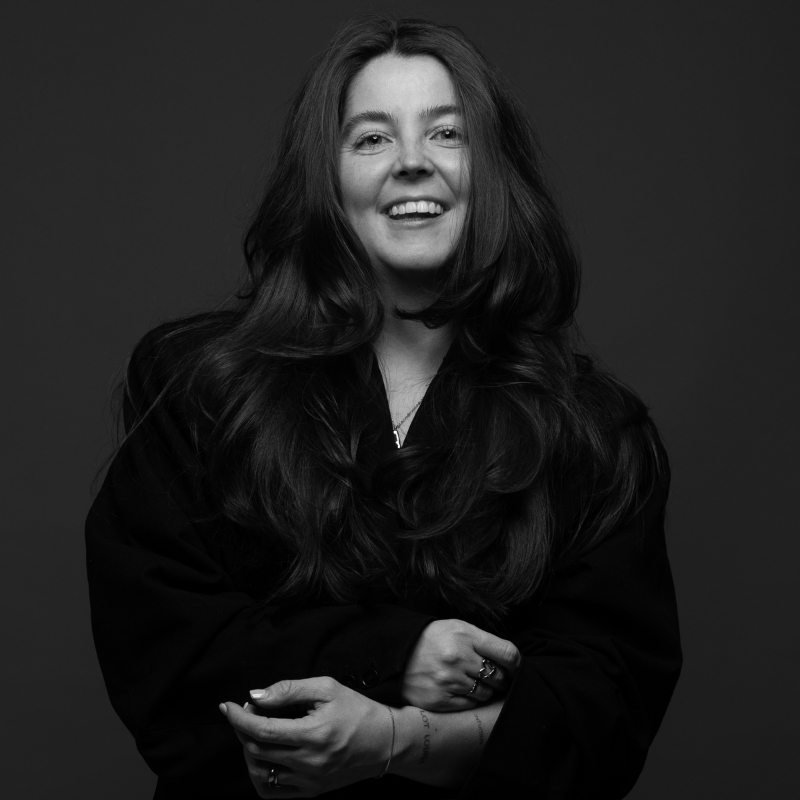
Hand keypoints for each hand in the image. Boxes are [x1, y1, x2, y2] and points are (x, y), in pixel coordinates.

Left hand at [221, 677, 392, 797]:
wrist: (385, 741)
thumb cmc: (357, 709)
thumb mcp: (326, 688)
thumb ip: (289, 690)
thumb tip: (255, 696)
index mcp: (314, 734)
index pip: (262, 730)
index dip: (238, 718)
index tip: (227, 706)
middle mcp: (310, 762)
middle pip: (256, 750)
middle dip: (243, 728)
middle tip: (248, 710)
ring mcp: (309, 781)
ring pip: (259, 771)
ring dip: (248, 749)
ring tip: (258, 730)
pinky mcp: (311, 792)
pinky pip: (272, 790)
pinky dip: (259, 773)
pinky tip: (263, 755)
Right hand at [401, 619, 520, 710]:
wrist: (397, 653)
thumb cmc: (433, 638)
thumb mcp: (458, 628)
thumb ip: (483, 641)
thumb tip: (511, 661)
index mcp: (465, 636)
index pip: (507, 654)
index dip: (516, 664)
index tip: (513, 668)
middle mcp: (458, 658)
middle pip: (498, 677)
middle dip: (499, 677)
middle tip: (489, 674)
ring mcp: (449, 681)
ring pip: (486, 693)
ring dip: (484, 689)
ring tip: (470, 680)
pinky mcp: (440, 700)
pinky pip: (470, 704)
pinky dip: (469, 698)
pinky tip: (458, 688)